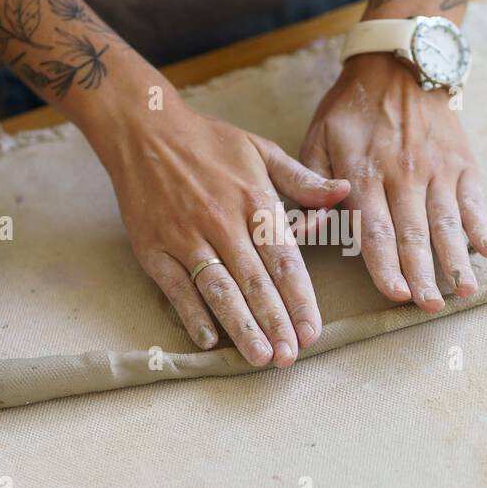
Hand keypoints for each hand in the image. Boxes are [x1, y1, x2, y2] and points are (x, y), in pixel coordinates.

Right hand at [97, 100, 350, 366]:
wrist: (143, 129)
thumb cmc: (209, 142)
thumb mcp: (261, 151)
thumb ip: (303, 180)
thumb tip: (343, 192)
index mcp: (254, 201)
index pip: (284, 260)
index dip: (299, 299)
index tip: (312, 332)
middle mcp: (222, 223)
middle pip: (255, 282)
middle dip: (274, 322)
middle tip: (289, 358)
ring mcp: (185, 237)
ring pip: (218, 289)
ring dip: (240, 326)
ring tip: (258, 358)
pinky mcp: (153, 248)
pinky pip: (176, 288)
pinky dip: (192, 315)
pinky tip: (210, 341)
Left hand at [300, 54, 486, 311]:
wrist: (399, 64)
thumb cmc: (351, 111)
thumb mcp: (318, 137)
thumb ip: (311, 184)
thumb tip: (313, 224)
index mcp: (364, 173)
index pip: (375, 229)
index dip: (386, 264)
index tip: (396, 294)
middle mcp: (403, 174)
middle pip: (414, 233)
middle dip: (424, 274)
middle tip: (431, 307)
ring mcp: (436, 169)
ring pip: (447, 221)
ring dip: (457, 259)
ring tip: (465, 291)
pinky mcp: (462, 163)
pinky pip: (474, 199)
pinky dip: (484, 224)